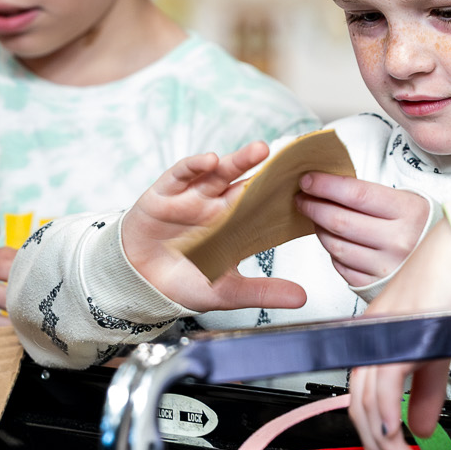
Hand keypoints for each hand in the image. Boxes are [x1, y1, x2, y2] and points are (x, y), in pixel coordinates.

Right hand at [121, 142, 309, 313]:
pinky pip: (181, 174)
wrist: (139, 285)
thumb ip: (263, 292)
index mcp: (233, 227)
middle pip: (245, 182)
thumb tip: (303, 298)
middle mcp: (215, 207)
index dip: (284, 195)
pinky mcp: (164, 194)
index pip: (263, 206)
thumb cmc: (181, 283)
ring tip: (260, 151)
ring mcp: (191, 198)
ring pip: (218, 173)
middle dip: (266, 170)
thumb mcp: (227, 291)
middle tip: (291, 158)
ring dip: (238, 159)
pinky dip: (194, 165)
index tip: (312, 185)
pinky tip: (209, 160)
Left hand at [297, 174, 431, 287]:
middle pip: (340, 221)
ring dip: (320, 229)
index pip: (356, 194)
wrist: (447, 259)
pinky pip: (342, 268)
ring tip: (316, 217)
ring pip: (337, 246)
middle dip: (313, 206)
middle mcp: (400, 241)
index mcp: (408, 212)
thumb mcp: (405, 200)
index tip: (307, 180)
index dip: (326, 186)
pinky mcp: (378, 285)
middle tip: (301, 198)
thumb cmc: (419, 225)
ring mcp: (388, 266)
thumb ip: (369, 194)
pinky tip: (334, 240)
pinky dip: (333, 253)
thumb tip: (325, 184)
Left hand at [346, 220, 450, 449]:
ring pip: (365, 401)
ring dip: (381, 440)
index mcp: (375, 338)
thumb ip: (424, 391)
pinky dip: (388, 419)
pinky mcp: (398, 338)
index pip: (359, 392)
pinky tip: (398, 438)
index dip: (367, 428)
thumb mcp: (436, 351)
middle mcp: (371, 336)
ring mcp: (381, 337)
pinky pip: (383, 388)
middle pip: (355, 402)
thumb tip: (417, 428)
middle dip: (370, 443)